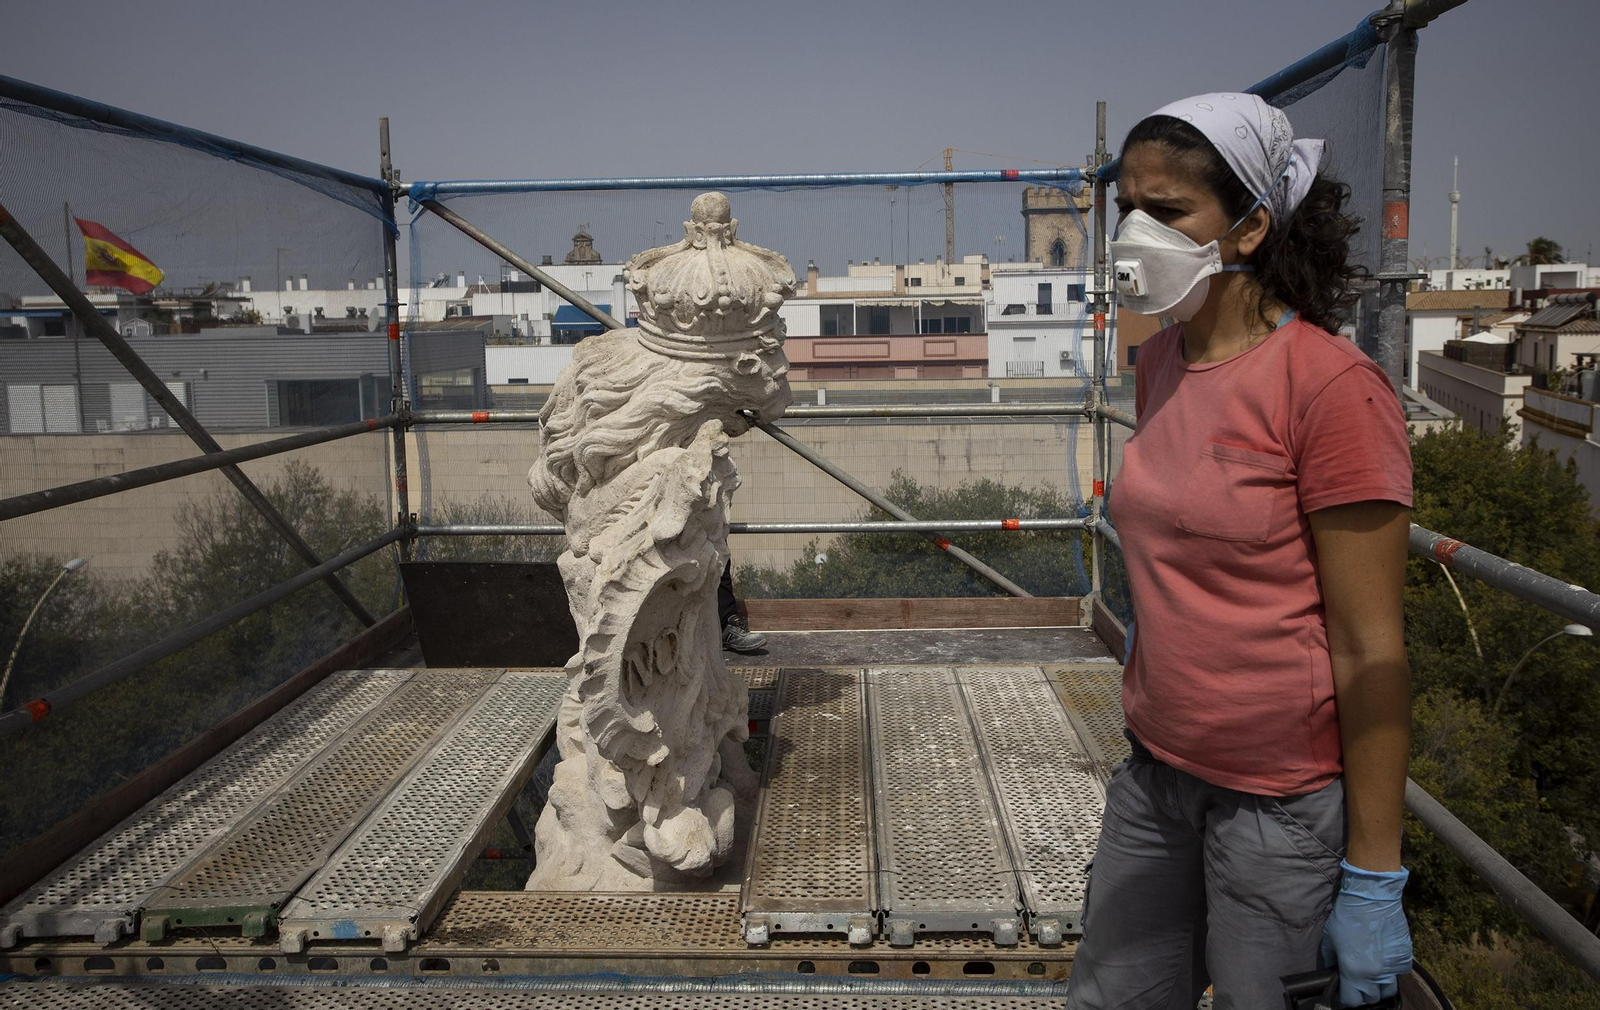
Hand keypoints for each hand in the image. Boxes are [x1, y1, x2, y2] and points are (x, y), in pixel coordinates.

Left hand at [1320, 860, 1411, 1006]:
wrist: (1371, 898)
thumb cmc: (1347, 916)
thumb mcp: (1330, 938)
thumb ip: (1331, 959)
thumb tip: (1332, 969)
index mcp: (1353, 971)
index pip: (1352, 1001)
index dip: (1346, 999)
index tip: (1344, 992)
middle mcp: (1374, 974)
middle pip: (1372, 998)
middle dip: (1363, 992)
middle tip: (1358, 982)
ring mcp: (1392, 967)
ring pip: (1389, 990)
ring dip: (1380, 986)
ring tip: (1373, 975)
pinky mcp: (1405, 957)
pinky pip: (1400, 973)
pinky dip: (1393, 971)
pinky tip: (1386, 960)